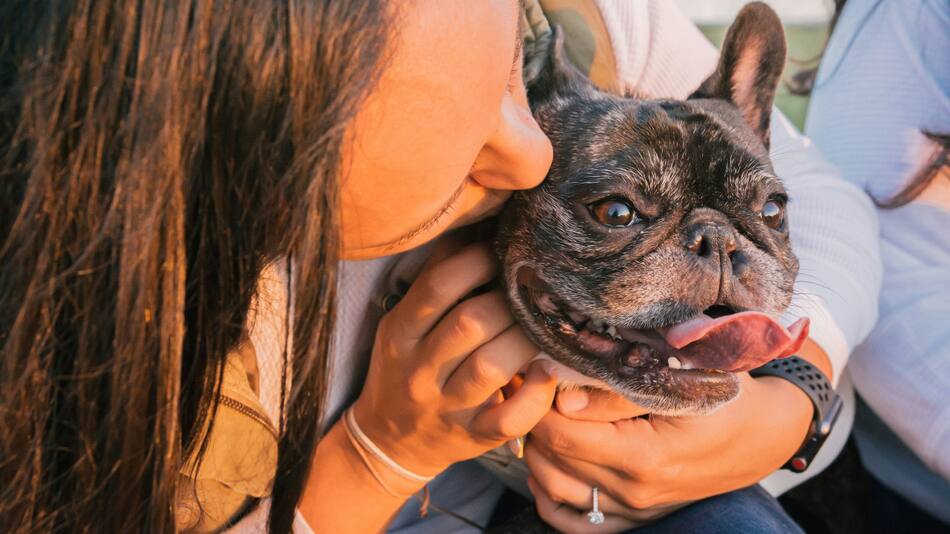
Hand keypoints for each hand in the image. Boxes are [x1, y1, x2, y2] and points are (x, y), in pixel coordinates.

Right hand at [352, 239, 556, 483]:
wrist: (388, 442)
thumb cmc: (405, 368)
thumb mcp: (404, 323)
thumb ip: (437, 281)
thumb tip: (480, 225)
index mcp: (400, 332)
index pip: (438, 285)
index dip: (478, 261)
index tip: (504, 250)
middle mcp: (419, 370)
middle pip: (470, 323)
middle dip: (509, 300)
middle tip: (534, 287)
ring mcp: (446, 406)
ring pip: (491, 368)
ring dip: (525, 339)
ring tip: (545, 323)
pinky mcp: (472, 437)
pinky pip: (508, 420)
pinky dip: (534, 396)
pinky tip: (548, 372)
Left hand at [526, 371, 816, 530]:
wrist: (760, 433)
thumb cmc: (721, 394)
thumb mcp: (678, 378)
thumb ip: (617, 389)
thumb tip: (562, 399)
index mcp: (644, 456)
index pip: (559, 432)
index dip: (538, 398)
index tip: (538, 371)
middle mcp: (634, 492)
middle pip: (549, 459)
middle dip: (534, 420)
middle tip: (537, 388)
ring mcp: (634, 511)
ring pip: (552, 488)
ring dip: (538, 452)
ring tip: (545, 417)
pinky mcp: (634, 519)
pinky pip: (571, 522)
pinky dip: (550, 495)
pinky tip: (553, 463)